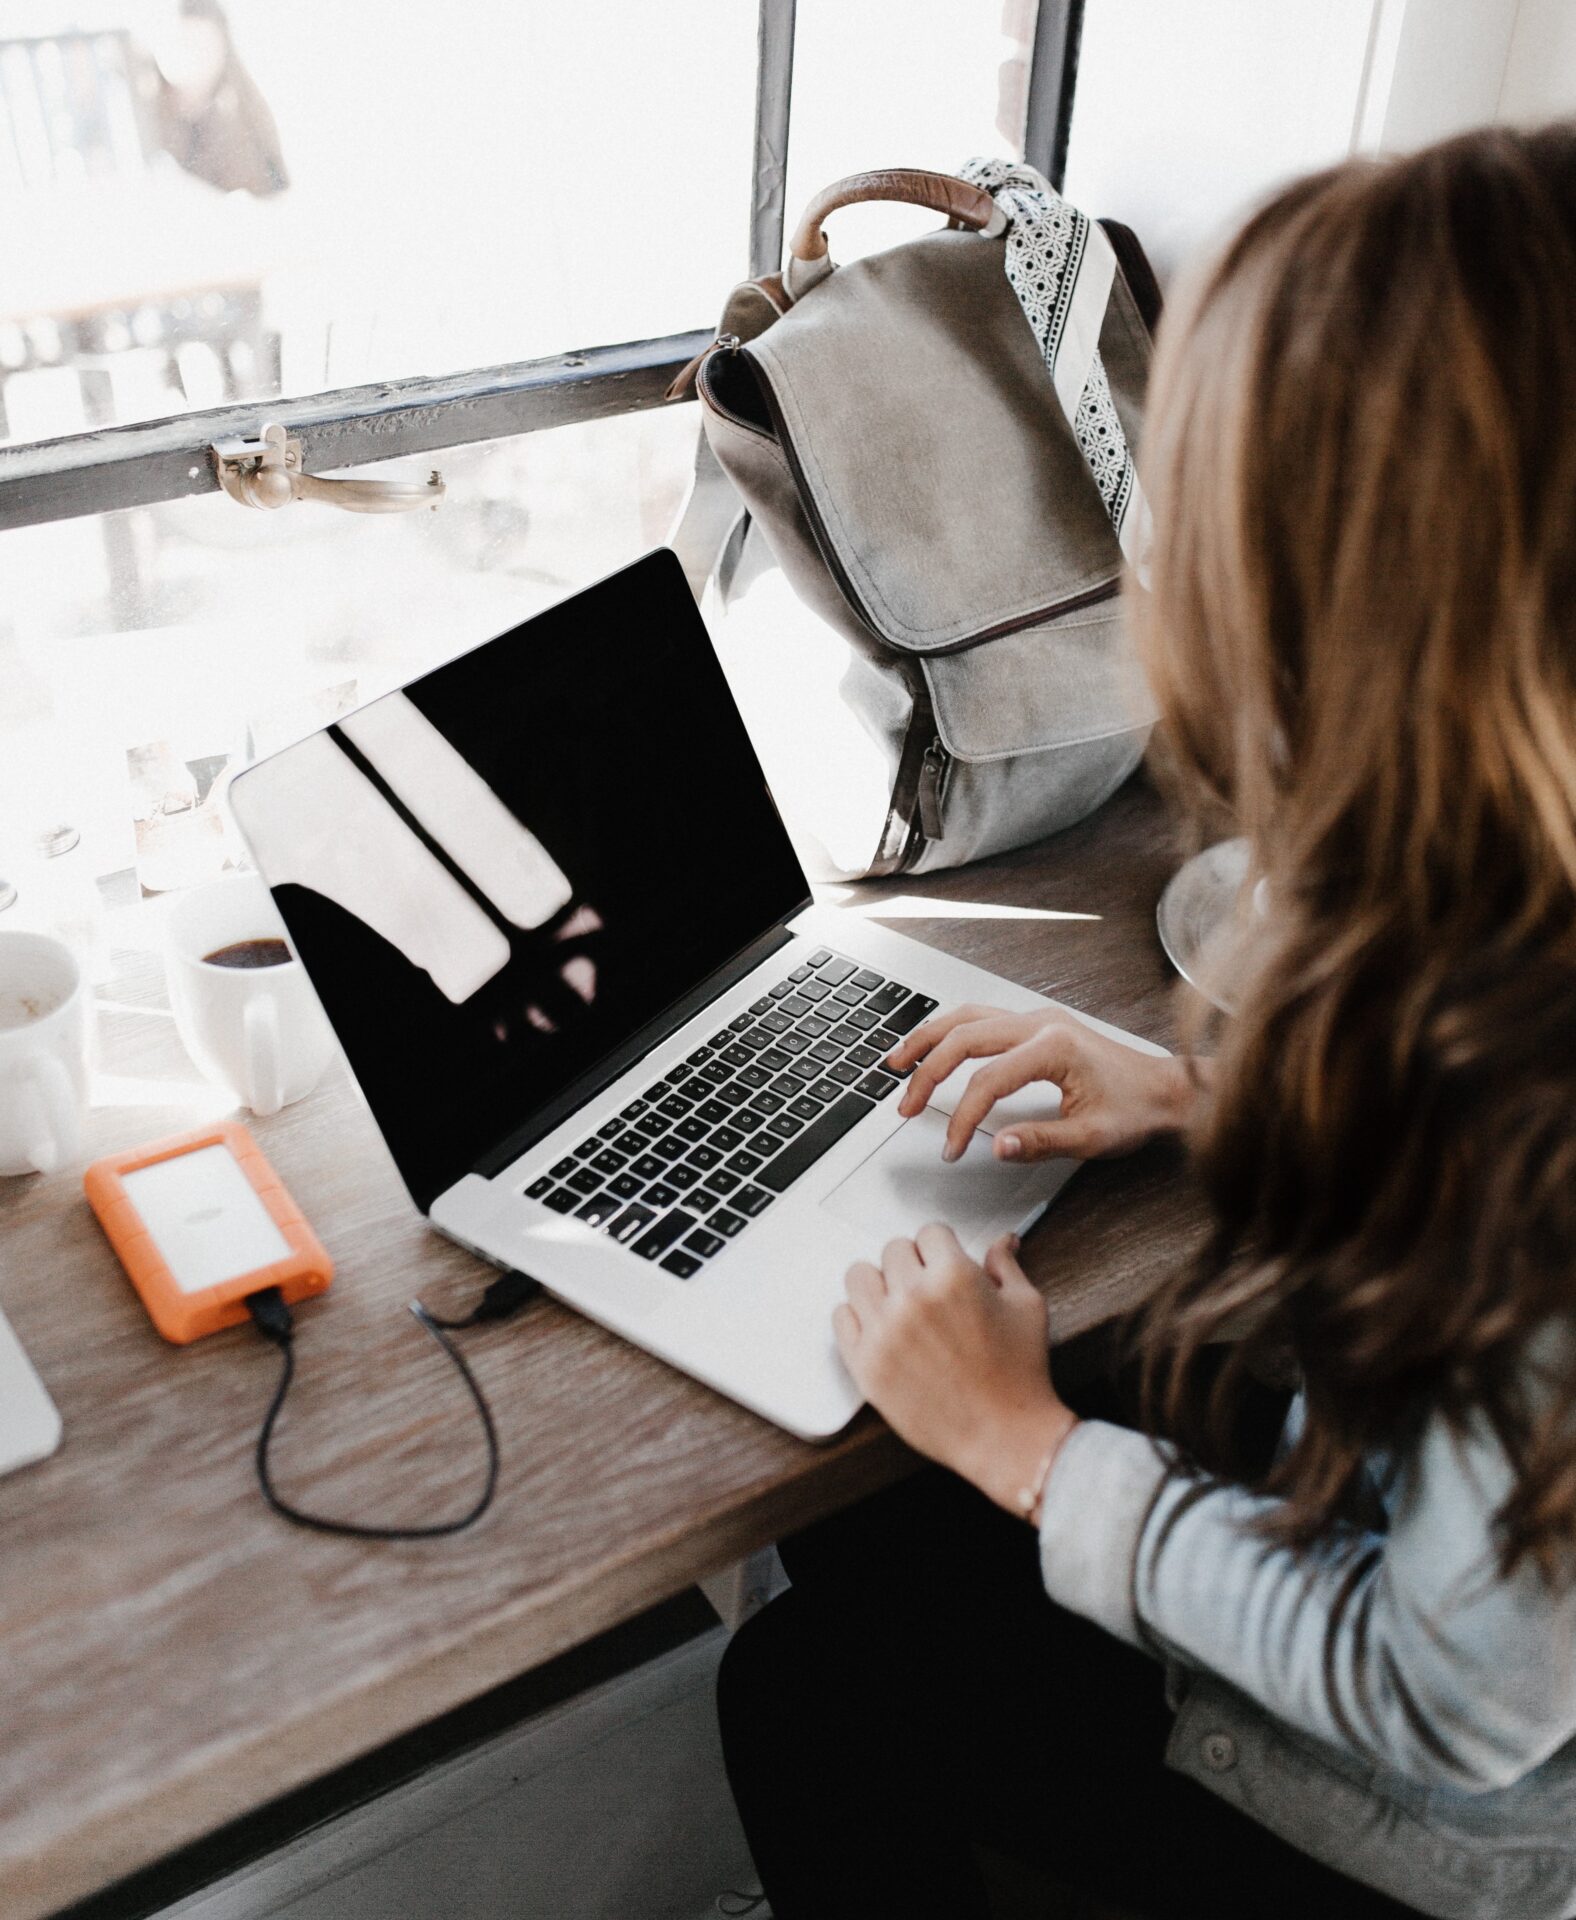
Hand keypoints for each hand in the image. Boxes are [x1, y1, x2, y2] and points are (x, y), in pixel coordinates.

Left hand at [834, 1225, 1076, 1518]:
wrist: (1004, 1437)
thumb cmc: (1020, 1375)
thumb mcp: (1026, 1307)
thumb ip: (1006, 1266)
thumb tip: (1003, 1241)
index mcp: (954, 1277)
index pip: (929, 1232)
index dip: (941, 1248)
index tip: (944, 1263)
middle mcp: (913, 1298)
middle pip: (893, 1250)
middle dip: (913, 1263)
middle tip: (928, 1288)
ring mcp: (884, 1332)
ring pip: (859, 1276)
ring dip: (880, 1284)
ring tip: (899, 1304)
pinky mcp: (865, 1364)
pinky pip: (841, 1317)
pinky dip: (858, 1318)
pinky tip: (882, 1329)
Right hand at [888, 1004, 1202, 1164]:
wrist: (1167, 1089)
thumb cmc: (1137, 1109)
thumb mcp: (1092, 1137)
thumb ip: (1041, 1141)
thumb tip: (997, 1146)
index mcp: (1054, 1048)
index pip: (987, 1081)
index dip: (962, 1117)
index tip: (952, 1148)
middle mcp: (1041, 1023)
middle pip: (964, 1037)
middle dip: (927, 1073)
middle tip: (906, 1106)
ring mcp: (1038, 1019)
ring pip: (967, 1017)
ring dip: (929, 1039)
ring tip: (898, 1063)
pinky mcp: (1038, 1024)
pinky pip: (982, 1017)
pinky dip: (950, 1031)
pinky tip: (934, 1046)